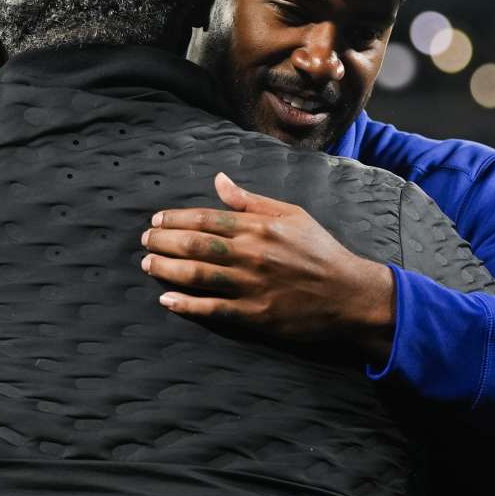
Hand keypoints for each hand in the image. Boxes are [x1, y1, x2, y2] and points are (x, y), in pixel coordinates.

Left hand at [141, 173, 395, 360]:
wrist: (349, 293)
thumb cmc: (320, 251)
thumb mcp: (291, 214)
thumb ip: (251, 200)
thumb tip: (219, 181)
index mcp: (259, 227)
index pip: (206, 218)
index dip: (176, 218)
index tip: (156, 219)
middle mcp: (252, 254)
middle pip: (195, 245)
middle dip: (163, 241)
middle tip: (145, 240)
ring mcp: (252, 286)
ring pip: (198, 275)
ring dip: (167, 269)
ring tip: (148, 265)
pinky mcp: (255, 315)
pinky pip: (213, 309)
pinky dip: (187, 305)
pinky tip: (166, 300)